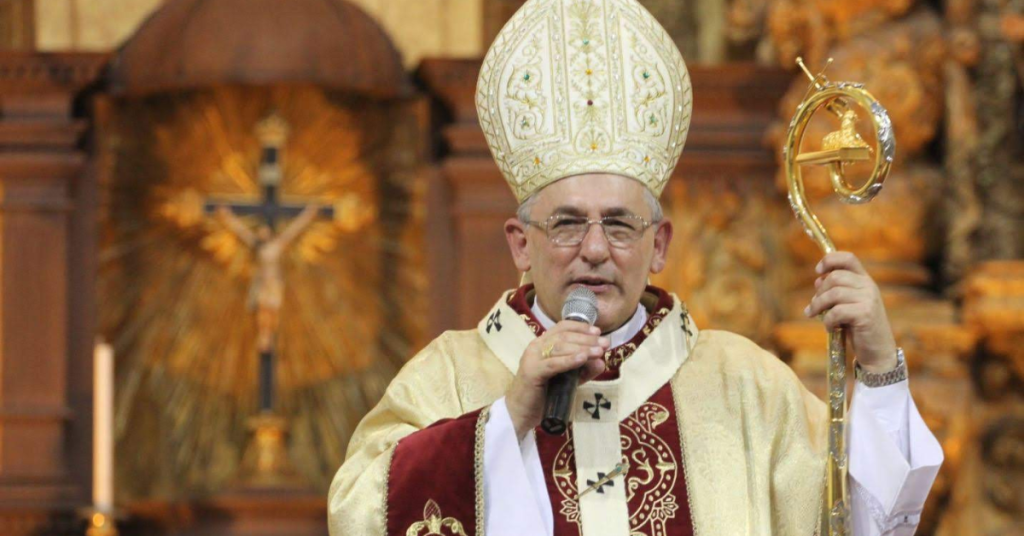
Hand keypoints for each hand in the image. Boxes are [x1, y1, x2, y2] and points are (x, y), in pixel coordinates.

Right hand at [505, 322, 609, 439]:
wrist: (520, 414)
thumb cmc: (542, 396)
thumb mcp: (567, 381)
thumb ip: (583, 371)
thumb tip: (602, 362)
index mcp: (541, 345)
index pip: (562, 328)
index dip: (581, 327)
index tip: (598, 332)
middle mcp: (535, 347)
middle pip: (563, 336)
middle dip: (586, 339)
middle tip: (605, 344)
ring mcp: (532, 359)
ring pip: (559, 347)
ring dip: (582, 348)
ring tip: (599, 351)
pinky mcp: (531, 372)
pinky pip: (553, 364)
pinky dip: (569, 360)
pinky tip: (582, 359)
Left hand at [804, 251, 898, 372]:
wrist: (878, 350)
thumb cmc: (859, 327)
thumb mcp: (848, 304)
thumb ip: (836, 291)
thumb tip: (818, 280)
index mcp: (864, 280)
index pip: (848, 258)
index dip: (829, 260)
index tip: (817, 272)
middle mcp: (868, 286)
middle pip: (834, 277)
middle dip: (819, 292)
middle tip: (814, 307)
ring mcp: (868, 300)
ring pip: (834, 293)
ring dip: (818, 306)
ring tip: (815, 315)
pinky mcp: (865, 314)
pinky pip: (837, 312)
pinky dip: (827, 320)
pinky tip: (830, 328)